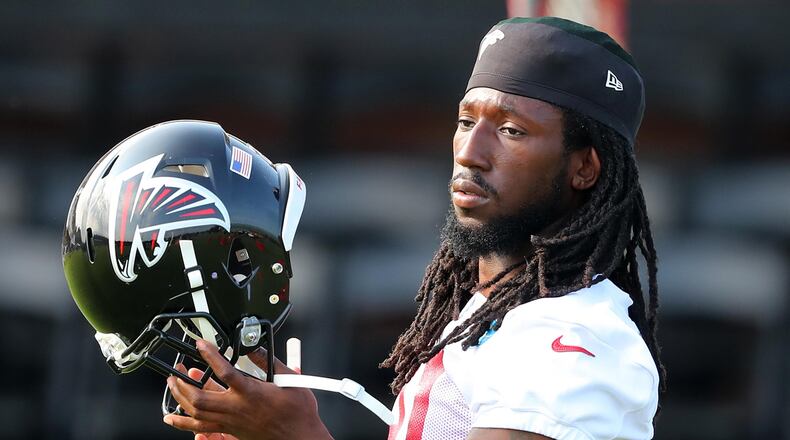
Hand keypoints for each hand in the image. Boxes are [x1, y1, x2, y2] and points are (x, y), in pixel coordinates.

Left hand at [163, 339, 332, 439]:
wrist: (300, 437)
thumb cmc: (297, 413)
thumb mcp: (288, 379)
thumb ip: (269, 361)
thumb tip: (255, 348)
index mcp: (251, 393)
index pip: (224, 371)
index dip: (210, 355)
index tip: (201, 345)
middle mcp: (237, 409)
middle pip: (199, 398)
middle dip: (182, 383)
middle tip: (176, 371)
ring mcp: (231, 422)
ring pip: (196, 413)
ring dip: (180, 399)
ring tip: (173, 386)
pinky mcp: (231, 431)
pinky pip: (201, 428)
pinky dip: (183, 423)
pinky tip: (173, 418)